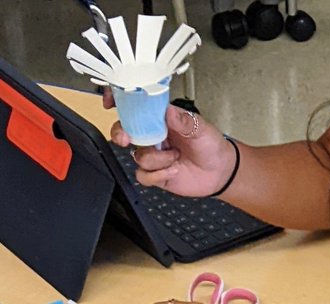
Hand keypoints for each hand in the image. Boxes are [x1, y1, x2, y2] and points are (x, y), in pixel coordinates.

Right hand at [108, 103, 238, 197]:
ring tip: (175, 157)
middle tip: (126, 138)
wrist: (219, 172)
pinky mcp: (155, 174)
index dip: (121, 101)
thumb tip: (168, 112)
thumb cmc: (211, 145)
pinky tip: (173, 171)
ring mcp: (153, 155)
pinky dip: (158, 175)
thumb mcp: (201, 128)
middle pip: (125, 130)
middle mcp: (154, 135)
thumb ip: (183, 120)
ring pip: (137, 156)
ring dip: (157, 160)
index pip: (137, 106)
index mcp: (162, 117)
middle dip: (121, 133)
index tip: (111, 101)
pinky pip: (143, 176)